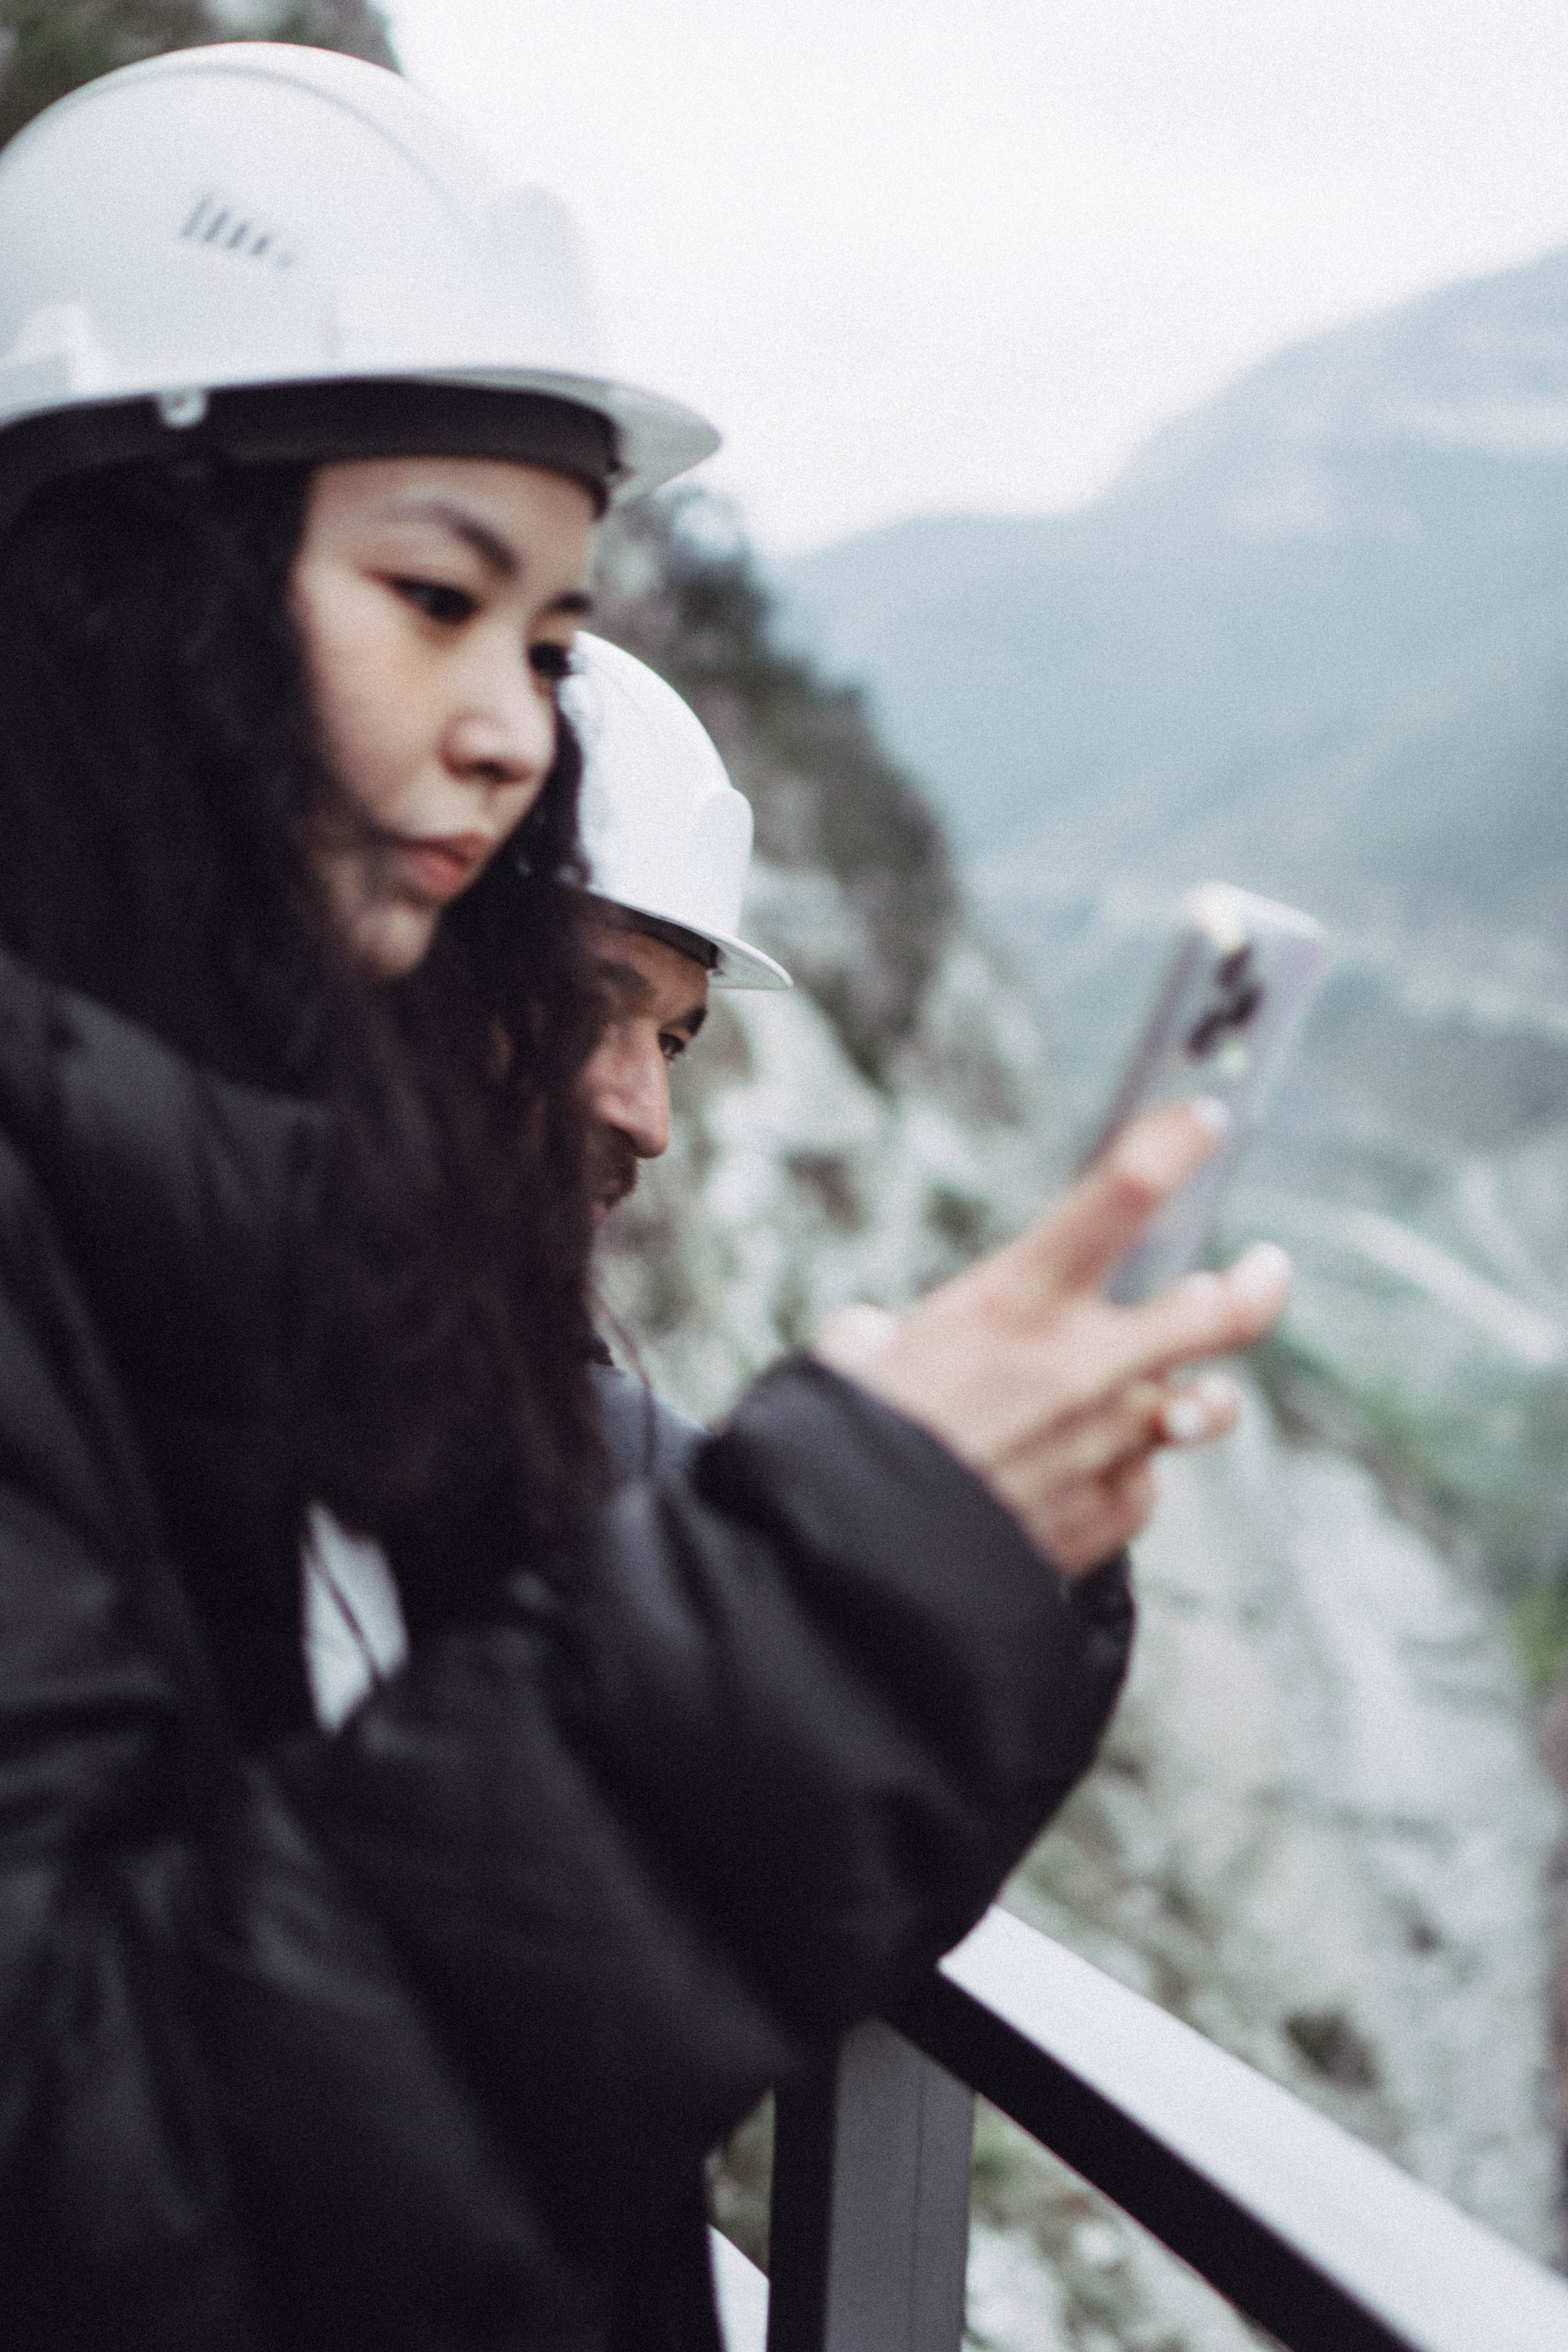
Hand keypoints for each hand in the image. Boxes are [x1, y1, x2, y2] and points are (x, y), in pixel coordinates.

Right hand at [813, 1102, 1289, 1574]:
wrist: (857, 1570)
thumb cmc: (848, 1449)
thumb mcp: (859, 1357)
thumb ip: (898, 1335)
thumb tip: (882, 1341)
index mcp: (1016, 1302)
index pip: (1122, 1197)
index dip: (1174, 1145)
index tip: (1204, 1117)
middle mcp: (1081, 1367)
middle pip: (1223, 1314)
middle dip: (1259, 1286)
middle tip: (1266, 1270)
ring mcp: (1107, 1445)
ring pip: (1198, 1408)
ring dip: (1194, 1400)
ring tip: (1189, 1397)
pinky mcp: (1107, 1515)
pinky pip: (1143, 1485)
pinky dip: (1122, 1477)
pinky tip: (1079, 1481)